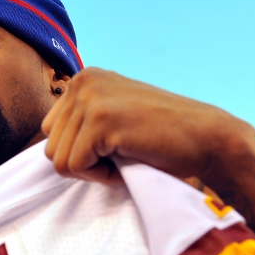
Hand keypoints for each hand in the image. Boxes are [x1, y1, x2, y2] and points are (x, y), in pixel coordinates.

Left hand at [42, 68, 254, 186]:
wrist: (209, 139)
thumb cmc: (163, 137)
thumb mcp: (113, 117)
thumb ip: (81, 121)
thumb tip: (45, 143)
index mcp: (84, 78)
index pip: (49, 130)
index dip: (80, 151)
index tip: (114, 146)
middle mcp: (83, 80)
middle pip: (50, 146)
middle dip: (83, 162)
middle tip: (121, 153)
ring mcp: (90, 98)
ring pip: (59, 160)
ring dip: (93, 170)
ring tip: (127, 154)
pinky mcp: (100, 121)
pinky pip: (75, 167)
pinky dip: (102, 176)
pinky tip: (130, 159)